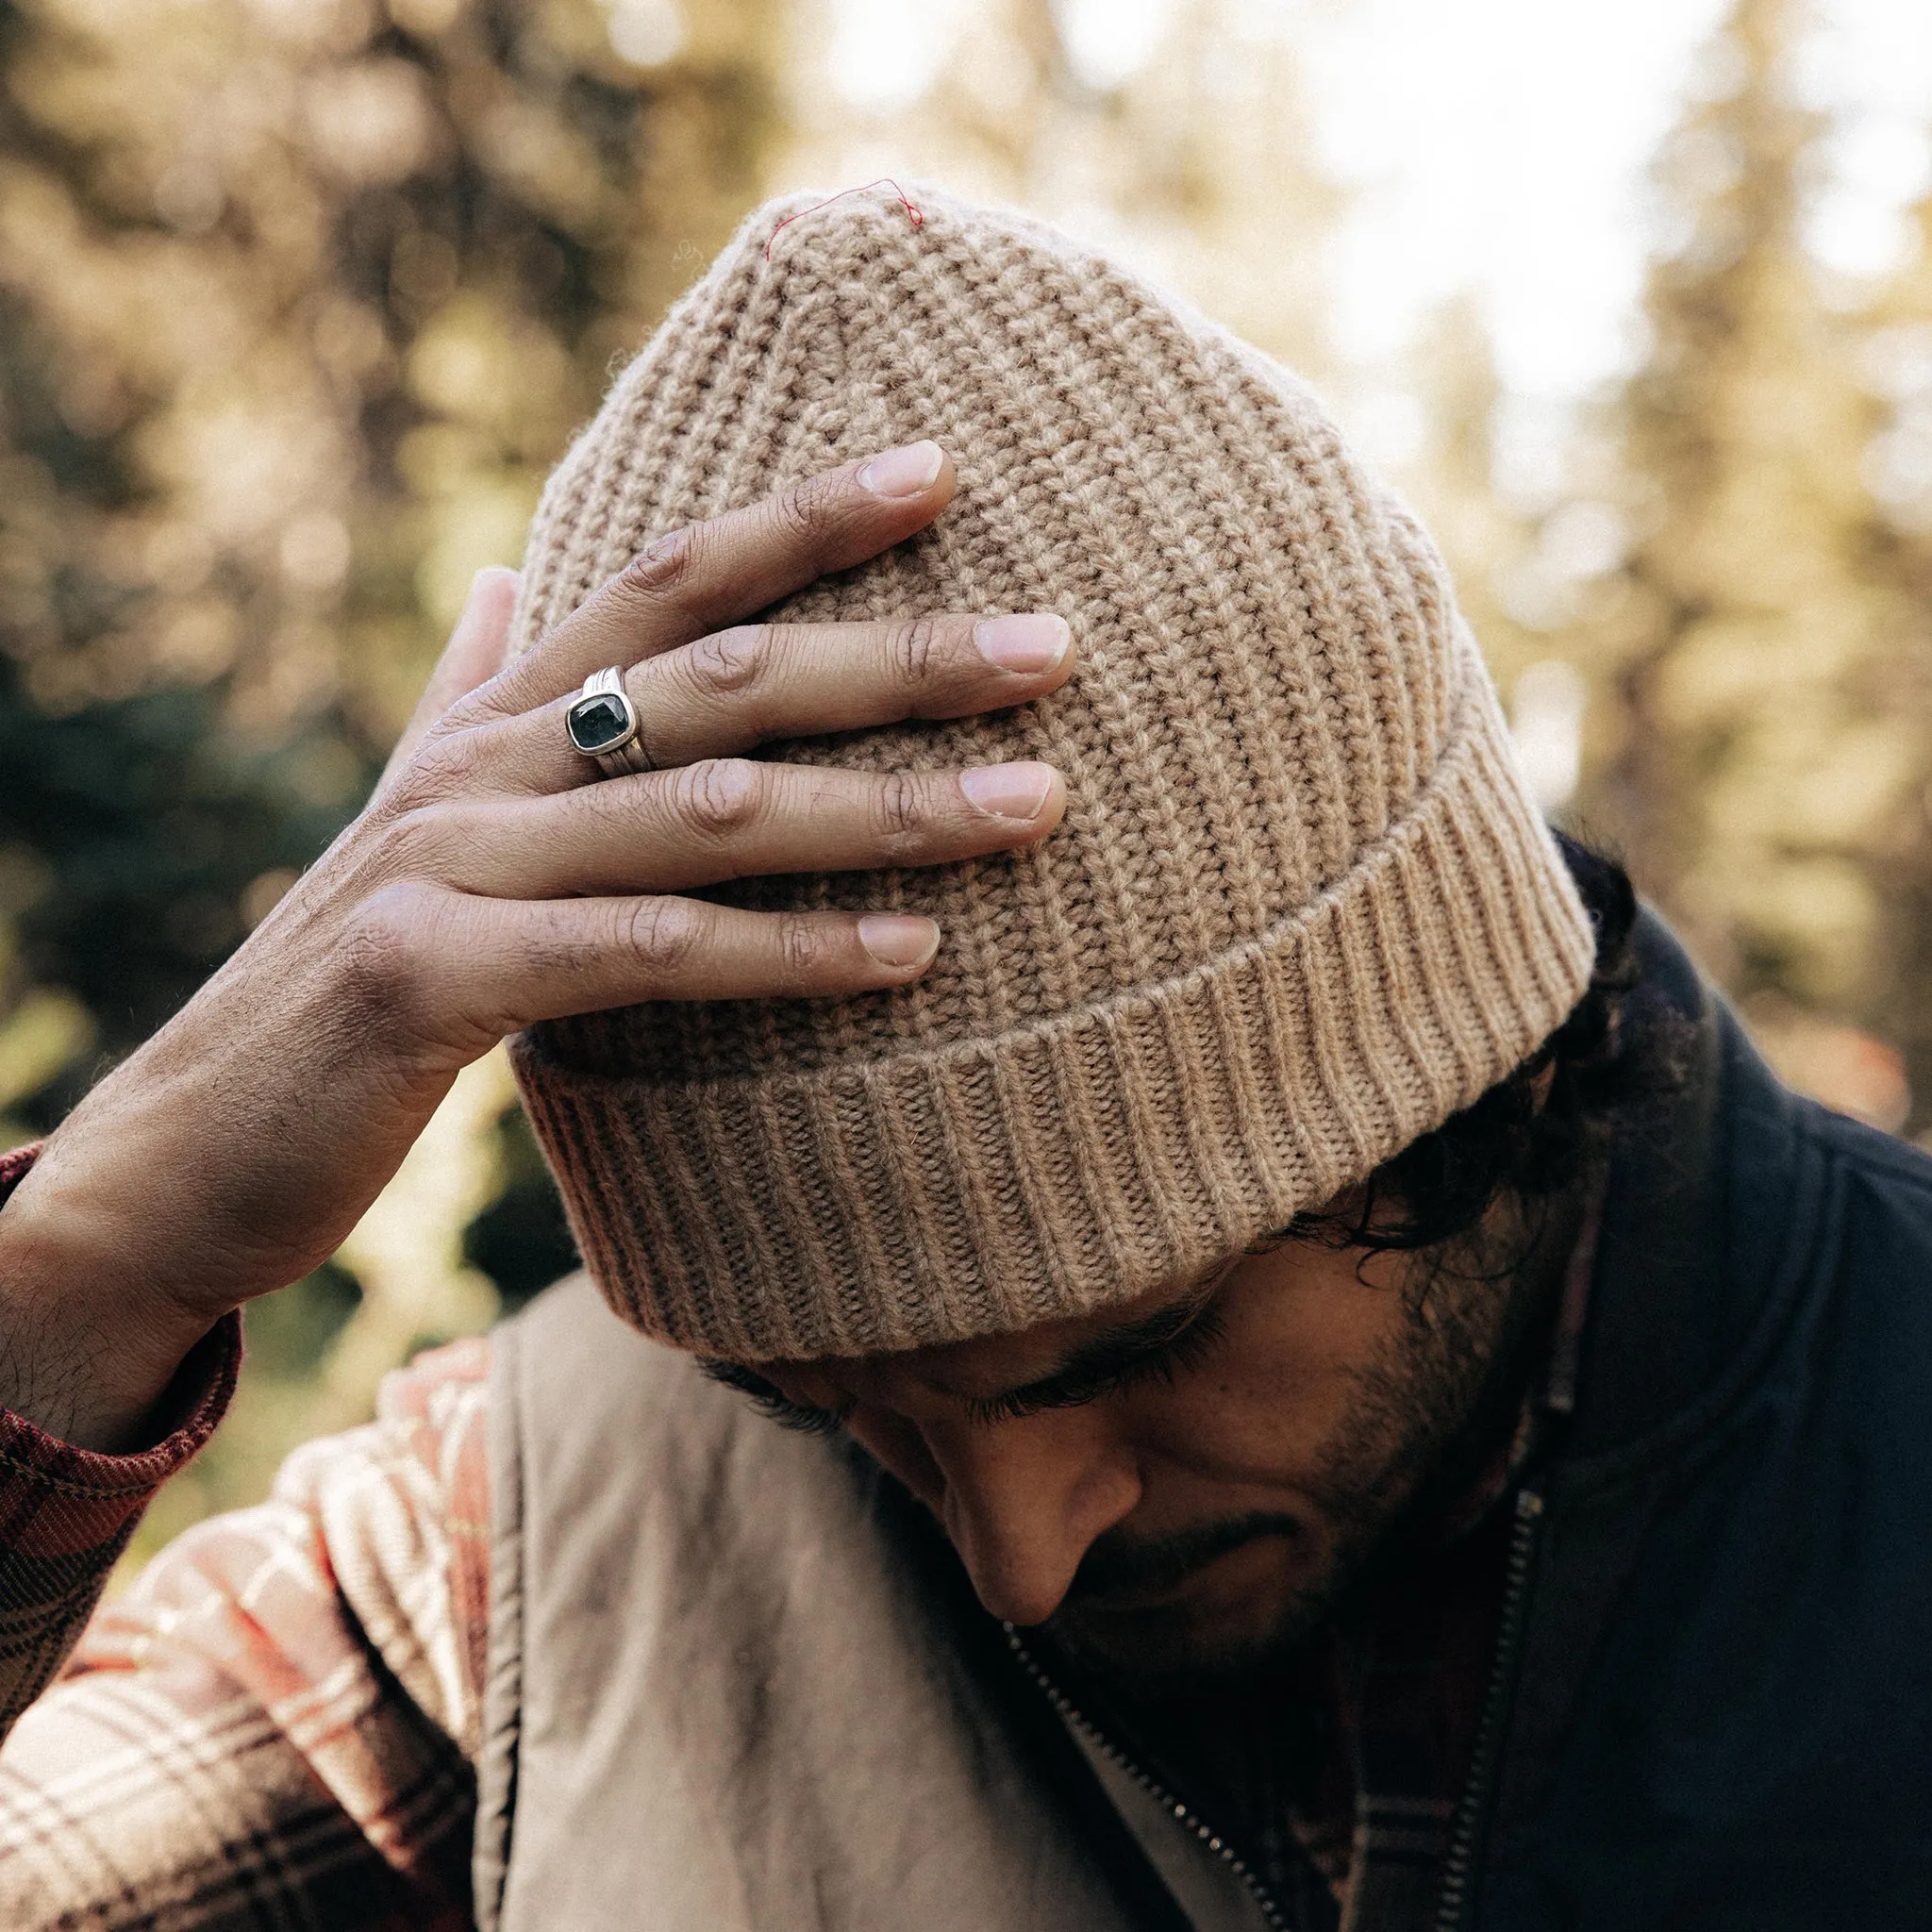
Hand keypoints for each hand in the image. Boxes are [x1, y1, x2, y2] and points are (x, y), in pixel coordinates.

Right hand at [0, 443, 1073, 1447]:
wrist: (195, 1138)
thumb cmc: (345, 976)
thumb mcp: (413, 811)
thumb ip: (471, 689)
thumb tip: (515, 573)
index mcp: (497, 718)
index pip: (670, 581)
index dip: (803, 517)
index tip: (941, 470)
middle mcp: (484, 766)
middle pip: (725, 681)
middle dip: (899, 659)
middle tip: (1055, 647)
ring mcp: (457, 864)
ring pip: (713, 813)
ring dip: (888, 809)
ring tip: (1036, 805)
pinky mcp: (442, 980)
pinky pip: (657, 953)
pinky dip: (794, 953)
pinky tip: (915, 955)